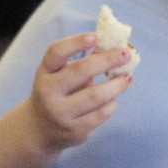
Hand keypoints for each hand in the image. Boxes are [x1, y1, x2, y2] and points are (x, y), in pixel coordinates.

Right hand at [22, 32, 133, 155]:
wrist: (40, 129)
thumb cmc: (57, 93)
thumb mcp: (61, 75)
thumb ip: (83, 61)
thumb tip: (113, 45)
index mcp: (44, 73)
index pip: (56, 52)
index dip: (75, 42)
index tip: (95, 36)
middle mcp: (48, 92)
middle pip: (80, 71)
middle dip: (107, 60)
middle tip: (126, 53)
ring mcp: (60, 113)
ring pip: (94, 96)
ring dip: (116, 85)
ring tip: (127, 78)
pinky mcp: (73, 131)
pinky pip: (99, 115)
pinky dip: (111, 104)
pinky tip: (114, 99)